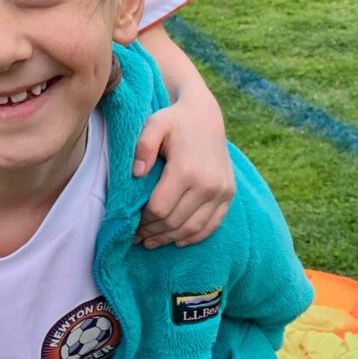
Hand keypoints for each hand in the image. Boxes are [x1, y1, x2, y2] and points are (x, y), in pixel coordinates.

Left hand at [132, 99, 233, 248]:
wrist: (205, 116)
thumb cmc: (174, 121)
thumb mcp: (154, 124)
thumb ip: (142, 146)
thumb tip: (136, 173)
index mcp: (186, 169)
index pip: (160, 208)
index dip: (142, 221)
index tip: (129, 224)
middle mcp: (208, 184)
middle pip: (175, 221)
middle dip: (153, 232)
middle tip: (135, 237)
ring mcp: (221, 191)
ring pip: (193, 228)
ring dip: (170, 239)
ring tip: (151, 242)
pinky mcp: (228, 194)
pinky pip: (212, 225)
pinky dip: (194, 237)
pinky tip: (177, 241)